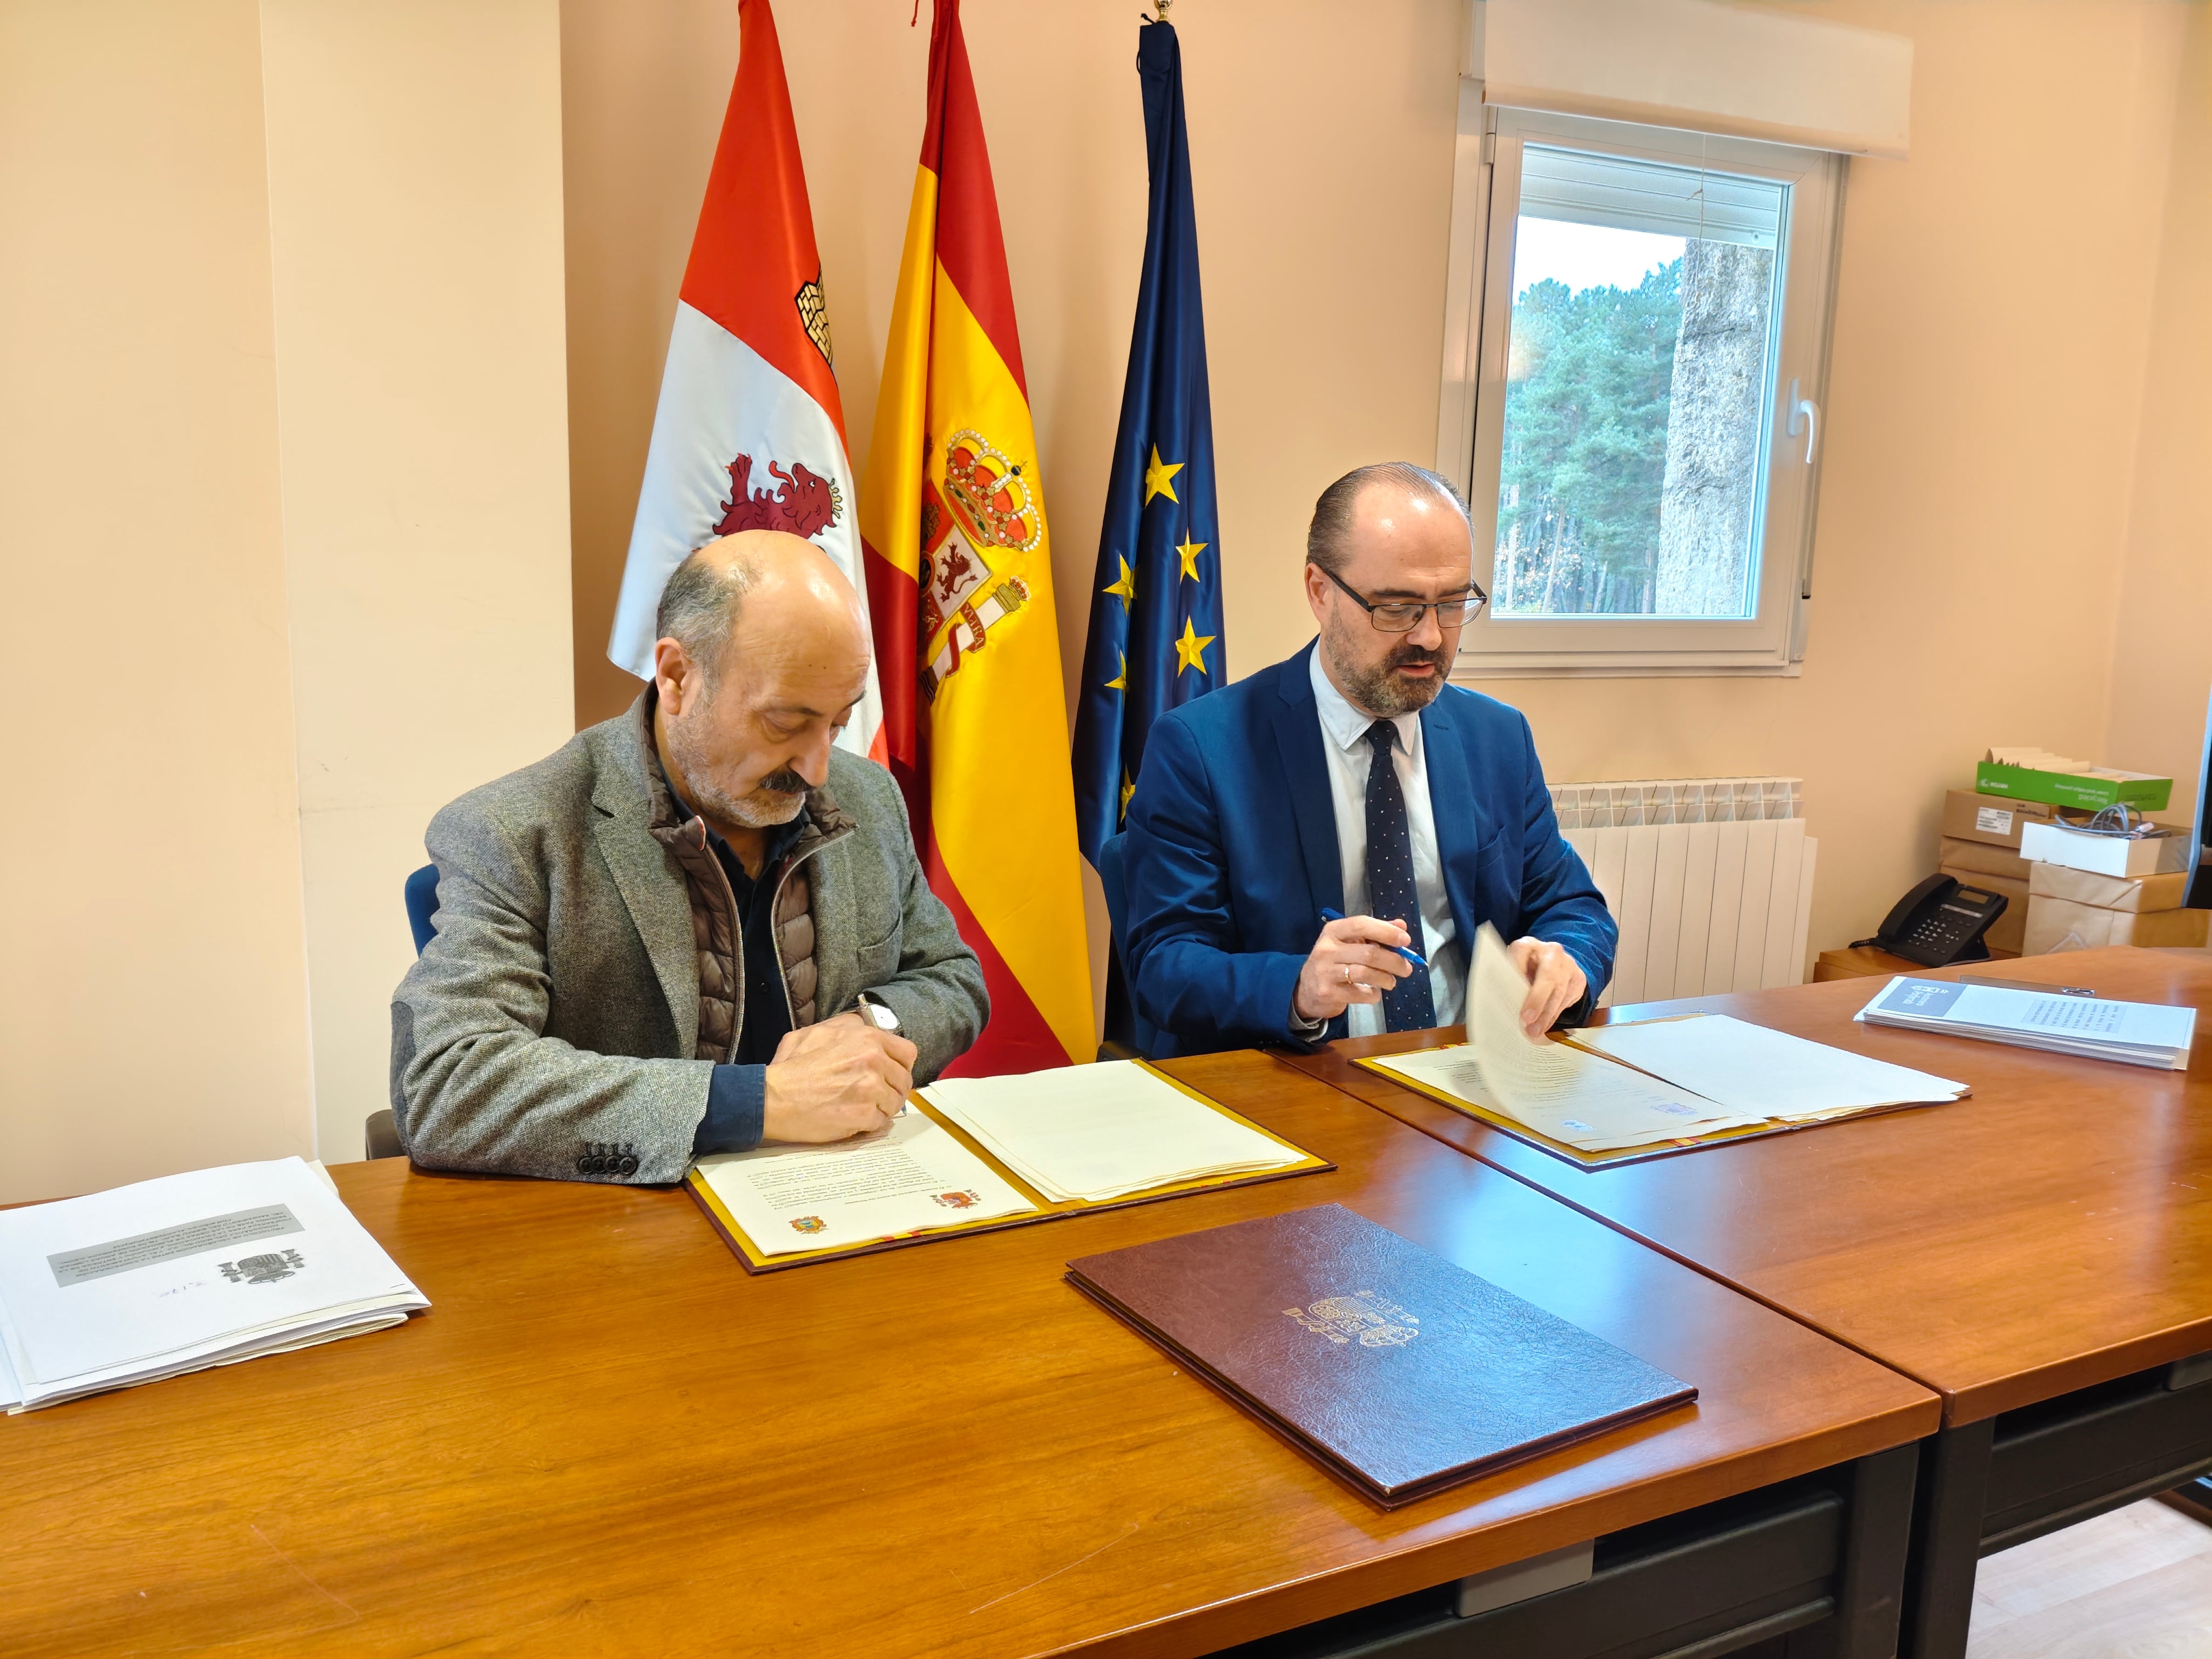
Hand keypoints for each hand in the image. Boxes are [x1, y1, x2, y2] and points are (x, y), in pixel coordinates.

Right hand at [761, 1019, 918, 1141]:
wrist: (771, 1099)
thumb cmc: (790, 1068)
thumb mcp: (815, 1032)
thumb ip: (846, 1027)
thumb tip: (863, 1027)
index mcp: (866, 1038)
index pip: (907, 1052)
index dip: (899, 1065)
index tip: (890, 1073)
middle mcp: (873, 1061)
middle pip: (903, 1080)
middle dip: (891, 1088)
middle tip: (873, 1095)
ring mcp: (870, 1089)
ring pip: (894, 1103)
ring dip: (880, 1107)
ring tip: (859, 1107)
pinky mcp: (864, 1115)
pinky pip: (880, 1122)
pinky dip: (868, 1123)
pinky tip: (851, 1118)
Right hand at [1293, 915, 1413, 1021]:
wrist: (1306, 990)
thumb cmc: (1334, 962)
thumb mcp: (1349, 943)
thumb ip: (1375, 933)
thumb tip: (1402, 927)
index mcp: (1333, 931)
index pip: (1362, 925)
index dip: (1386, 931)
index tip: (1405, 940)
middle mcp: (1327, 949)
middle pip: (1369, 953)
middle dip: (1394, 961)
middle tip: (1406, 968)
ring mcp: (1326, 972)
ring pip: (1366, 973)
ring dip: (1386, 979)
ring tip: (1391, 982)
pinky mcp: (1328, 993)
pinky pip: (1360, 994)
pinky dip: (1373, 994)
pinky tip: (1374, 993)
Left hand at [1506, 936, 1586, 1040]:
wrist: (1555, 962)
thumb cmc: (1527, 968)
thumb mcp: (1515, 967)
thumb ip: (1511, 978)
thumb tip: (1506, 1001)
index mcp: (1529, 944)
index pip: (1521, 952)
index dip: (1517, 970)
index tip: (1510, 991)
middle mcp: (1552, 951)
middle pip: (1548, 976)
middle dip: (1537, 1000)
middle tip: (1527, 1020)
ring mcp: (1568, 964)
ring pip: (1559, 992)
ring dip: (1546, 1015)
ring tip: (1534, 1030)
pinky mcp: (1579, 978)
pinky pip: (1567, 1000)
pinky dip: (1554, 1015)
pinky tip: (1545, 1025)